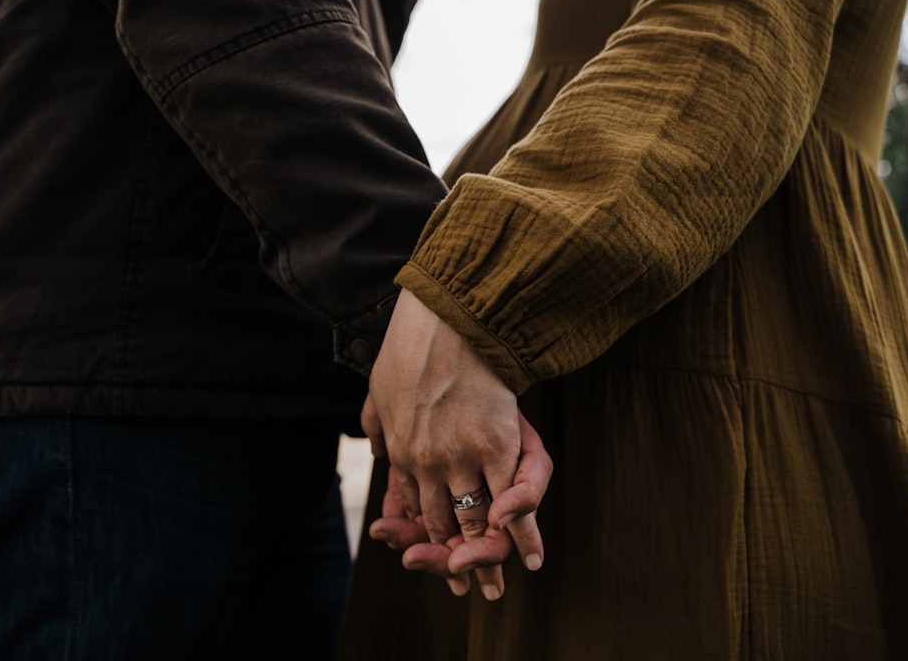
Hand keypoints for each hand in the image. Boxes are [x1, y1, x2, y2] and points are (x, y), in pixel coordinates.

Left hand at [362, 289, 550, 598]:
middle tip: (466, 589)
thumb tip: (377, 446)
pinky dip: (523, 534)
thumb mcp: (379, 386)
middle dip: (452, 561)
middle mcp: (426, 464)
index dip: (425, 536)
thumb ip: (377, 420)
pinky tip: (530, 557)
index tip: (431, 556)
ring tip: (493, 586)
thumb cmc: (412, 344)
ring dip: (485, 558)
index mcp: (400, 451)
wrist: (445, 318)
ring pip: (473, 522)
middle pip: (440, 525)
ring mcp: (461, 458)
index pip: (414, 507)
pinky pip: (510, 502)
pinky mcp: (495, 447)